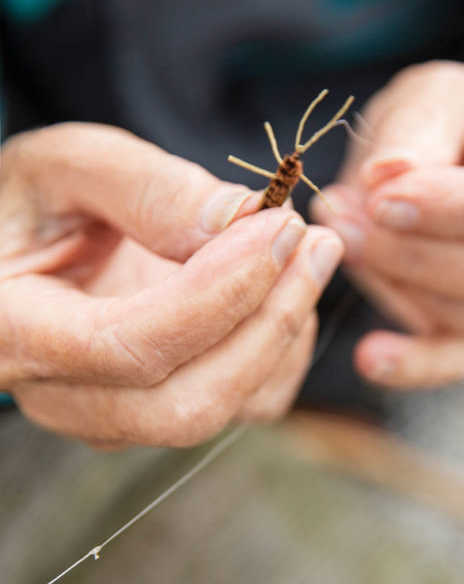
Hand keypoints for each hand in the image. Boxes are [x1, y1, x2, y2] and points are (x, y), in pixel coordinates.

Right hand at [0, 123, 342, 446]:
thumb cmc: (30, 203)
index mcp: (13, 332)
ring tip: (305, 249)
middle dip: (268, 324)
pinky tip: (284, 286)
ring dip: (285, 331)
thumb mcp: (62, 165)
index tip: (278, 226)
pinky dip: (283, 349)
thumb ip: (143, 185)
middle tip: (314, 242)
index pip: (128, 346)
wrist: (18, 250)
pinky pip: (245, 405)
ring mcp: (112, 417)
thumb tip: (237, 219)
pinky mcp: (159, 413)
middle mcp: (61, 397)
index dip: (218, 294)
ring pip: (226, 410)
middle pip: (186, 405)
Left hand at [311, 62, 463, 388]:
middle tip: (342, 220)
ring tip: (338, 237)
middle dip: (420, 254)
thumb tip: (386, 176)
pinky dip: (414, 365)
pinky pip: (458, 362)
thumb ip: (419, 128)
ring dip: (397, 284)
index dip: (462, 208)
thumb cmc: (458, 122)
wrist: (461, 161)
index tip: (382, 197)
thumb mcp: (440, 94)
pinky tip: (370, 357)